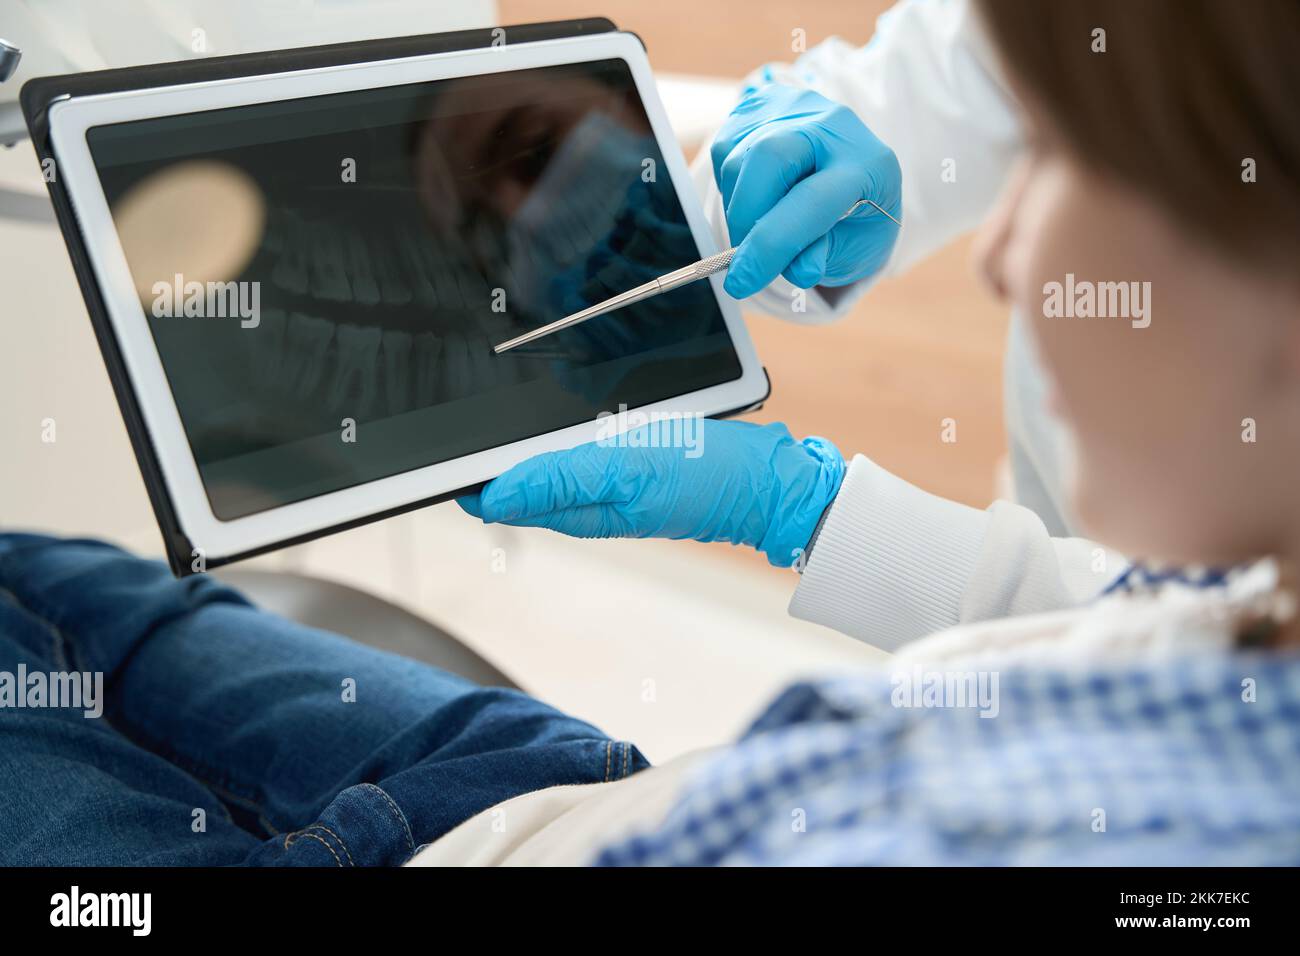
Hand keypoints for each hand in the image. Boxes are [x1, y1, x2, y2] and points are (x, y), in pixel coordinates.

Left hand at [458, 419, 845, 566]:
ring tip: (489, 411)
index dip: (465, 476)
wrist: (771, 478)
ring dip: (520, 442)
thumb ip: (560, 478)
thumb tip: (494, 494)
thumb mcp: (627, 470)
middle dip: (485, 456)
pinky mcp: (631, 460)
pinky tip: (557, 411)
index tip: (436, 453)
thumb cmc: (707, 477)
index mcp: (578, 508)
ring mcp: (610, 479)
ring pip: (548, 460)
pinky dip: (562, 431)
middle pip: (518, 478)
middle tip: (454, 419)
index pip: (500, 497)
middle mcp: (588, 498)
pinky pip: (582, 446)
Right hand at [710, 83, 901, 298]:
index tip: (741, 282)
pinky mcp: (761, 106)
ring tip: (762, 223)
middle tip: (744, 252)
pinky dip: (731, 186)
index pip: (811, 201)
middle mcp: (832, 125)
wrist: (851, 171)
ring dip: (737, 206)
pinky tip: (757, 195)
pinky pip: (725, 149)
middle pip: (768, 157)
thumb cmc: (854, 218)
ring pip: (738, 157)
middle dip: (745, 215)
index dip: (770, 247)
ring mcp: (794, 108)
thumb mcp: (852, 249)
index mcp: (867, 164)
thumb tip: (796, 270)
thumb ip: (823, 257)